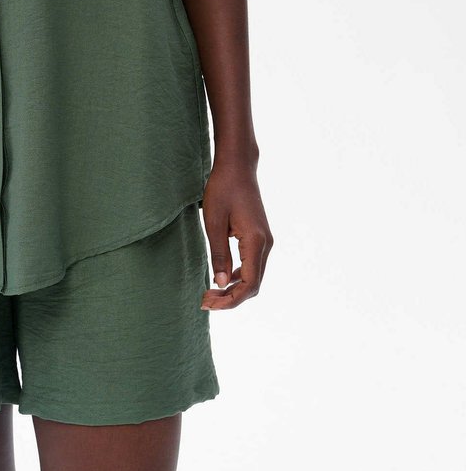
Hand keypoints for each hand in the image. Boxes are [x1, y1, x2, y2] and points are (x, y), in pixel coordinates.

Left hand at [200, 158, 272, 309]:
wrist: (237, 166)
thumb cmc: (222, 189)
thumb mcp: (213, 222)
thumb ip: (218, 254)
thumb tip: (221, 285)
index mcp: (256, 241)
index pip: (249, 283)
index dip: (230, 300)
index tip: (209, 304)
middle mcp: (265, 243)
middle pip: (253, 284)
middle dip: (230, 298)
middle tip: (205, 301)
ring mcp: (264, 240)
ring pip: (254, 276)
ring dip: (234, 288)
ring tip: (210, 293)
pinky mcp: (259, 236)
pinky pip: (252, 264)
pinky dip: (238, 276)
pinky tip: (220, 278)